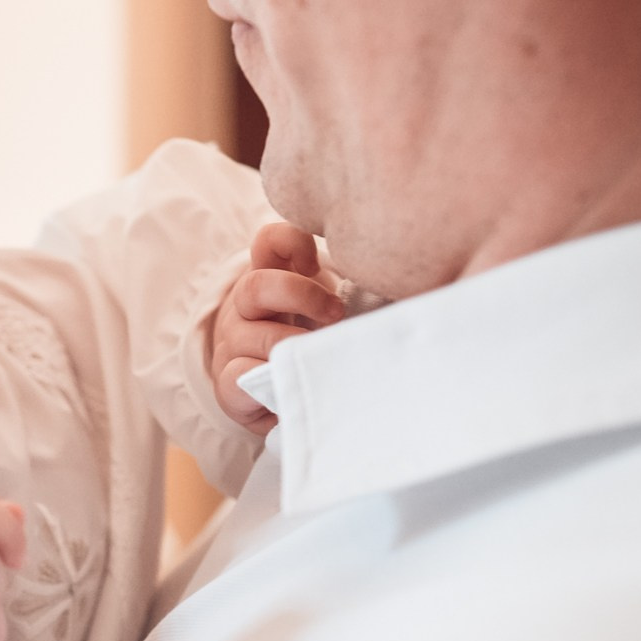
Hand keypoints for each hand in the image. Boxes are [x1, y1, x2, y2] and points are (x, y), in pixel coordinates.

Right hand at [210, 221, 344, 435]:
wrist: (280, 398)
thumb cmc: (315, 347)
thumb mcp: (333, 311)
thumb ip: (355, 292)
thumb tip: (412, 289)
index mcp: (271, 280)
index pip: (268, 242)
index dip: (292, 243)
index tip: (316, 264)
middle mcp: (246, 307)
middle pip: (257, 284)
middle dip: (301, 296)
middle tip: (336, 314)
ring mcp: (234, 345)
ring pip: (252, 333)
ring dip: (293, 344)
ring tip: (322, 357)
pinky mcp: (228, 384)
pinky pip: (238, 375)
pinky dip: (269, 377)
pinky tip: (292, 382)